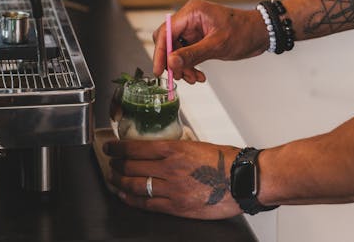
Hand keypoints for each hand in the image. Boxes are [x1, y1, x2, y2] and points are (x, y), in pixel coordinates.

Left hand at [104, 138, 241, 219]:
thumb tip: (162, 150)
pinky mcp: (177, 207)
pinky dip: (132, 200)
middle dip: (116, 165)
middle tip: (110, 163)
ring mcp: (172, 189)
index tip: (111, 146)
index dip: (119, 148)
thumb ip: (178, 149)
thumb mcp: (198, 145)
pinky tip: (126, 196)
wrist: (242, 180)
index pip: (137, 148)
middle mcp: (170, 168)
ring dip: (120, 182)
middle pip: (132, 167)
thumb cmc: (226, 161)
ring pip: (135, 186)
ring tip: (113, 179)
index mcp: (176, 149)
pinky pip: (147, 204)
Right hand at [152, 0, 267, 82]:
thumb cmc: (244, 31)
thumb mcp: (218, 45)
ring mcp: (194, 29)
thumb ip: (192, 54)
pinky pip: (186, 54)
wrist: (261, 33)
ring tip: (195, 78)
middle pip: (168, 41)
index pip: (166, 31)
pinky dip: (190, 66)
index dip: (160, 52)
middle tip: (179, 77)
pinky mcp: (199, 39)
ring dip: (183, 67)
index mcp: (192, 12)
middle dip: (172, 61)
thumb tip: (171, 62)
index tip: (160, 70)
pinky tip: (199, 75)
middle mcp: (190, 18)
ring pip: (176, 51)